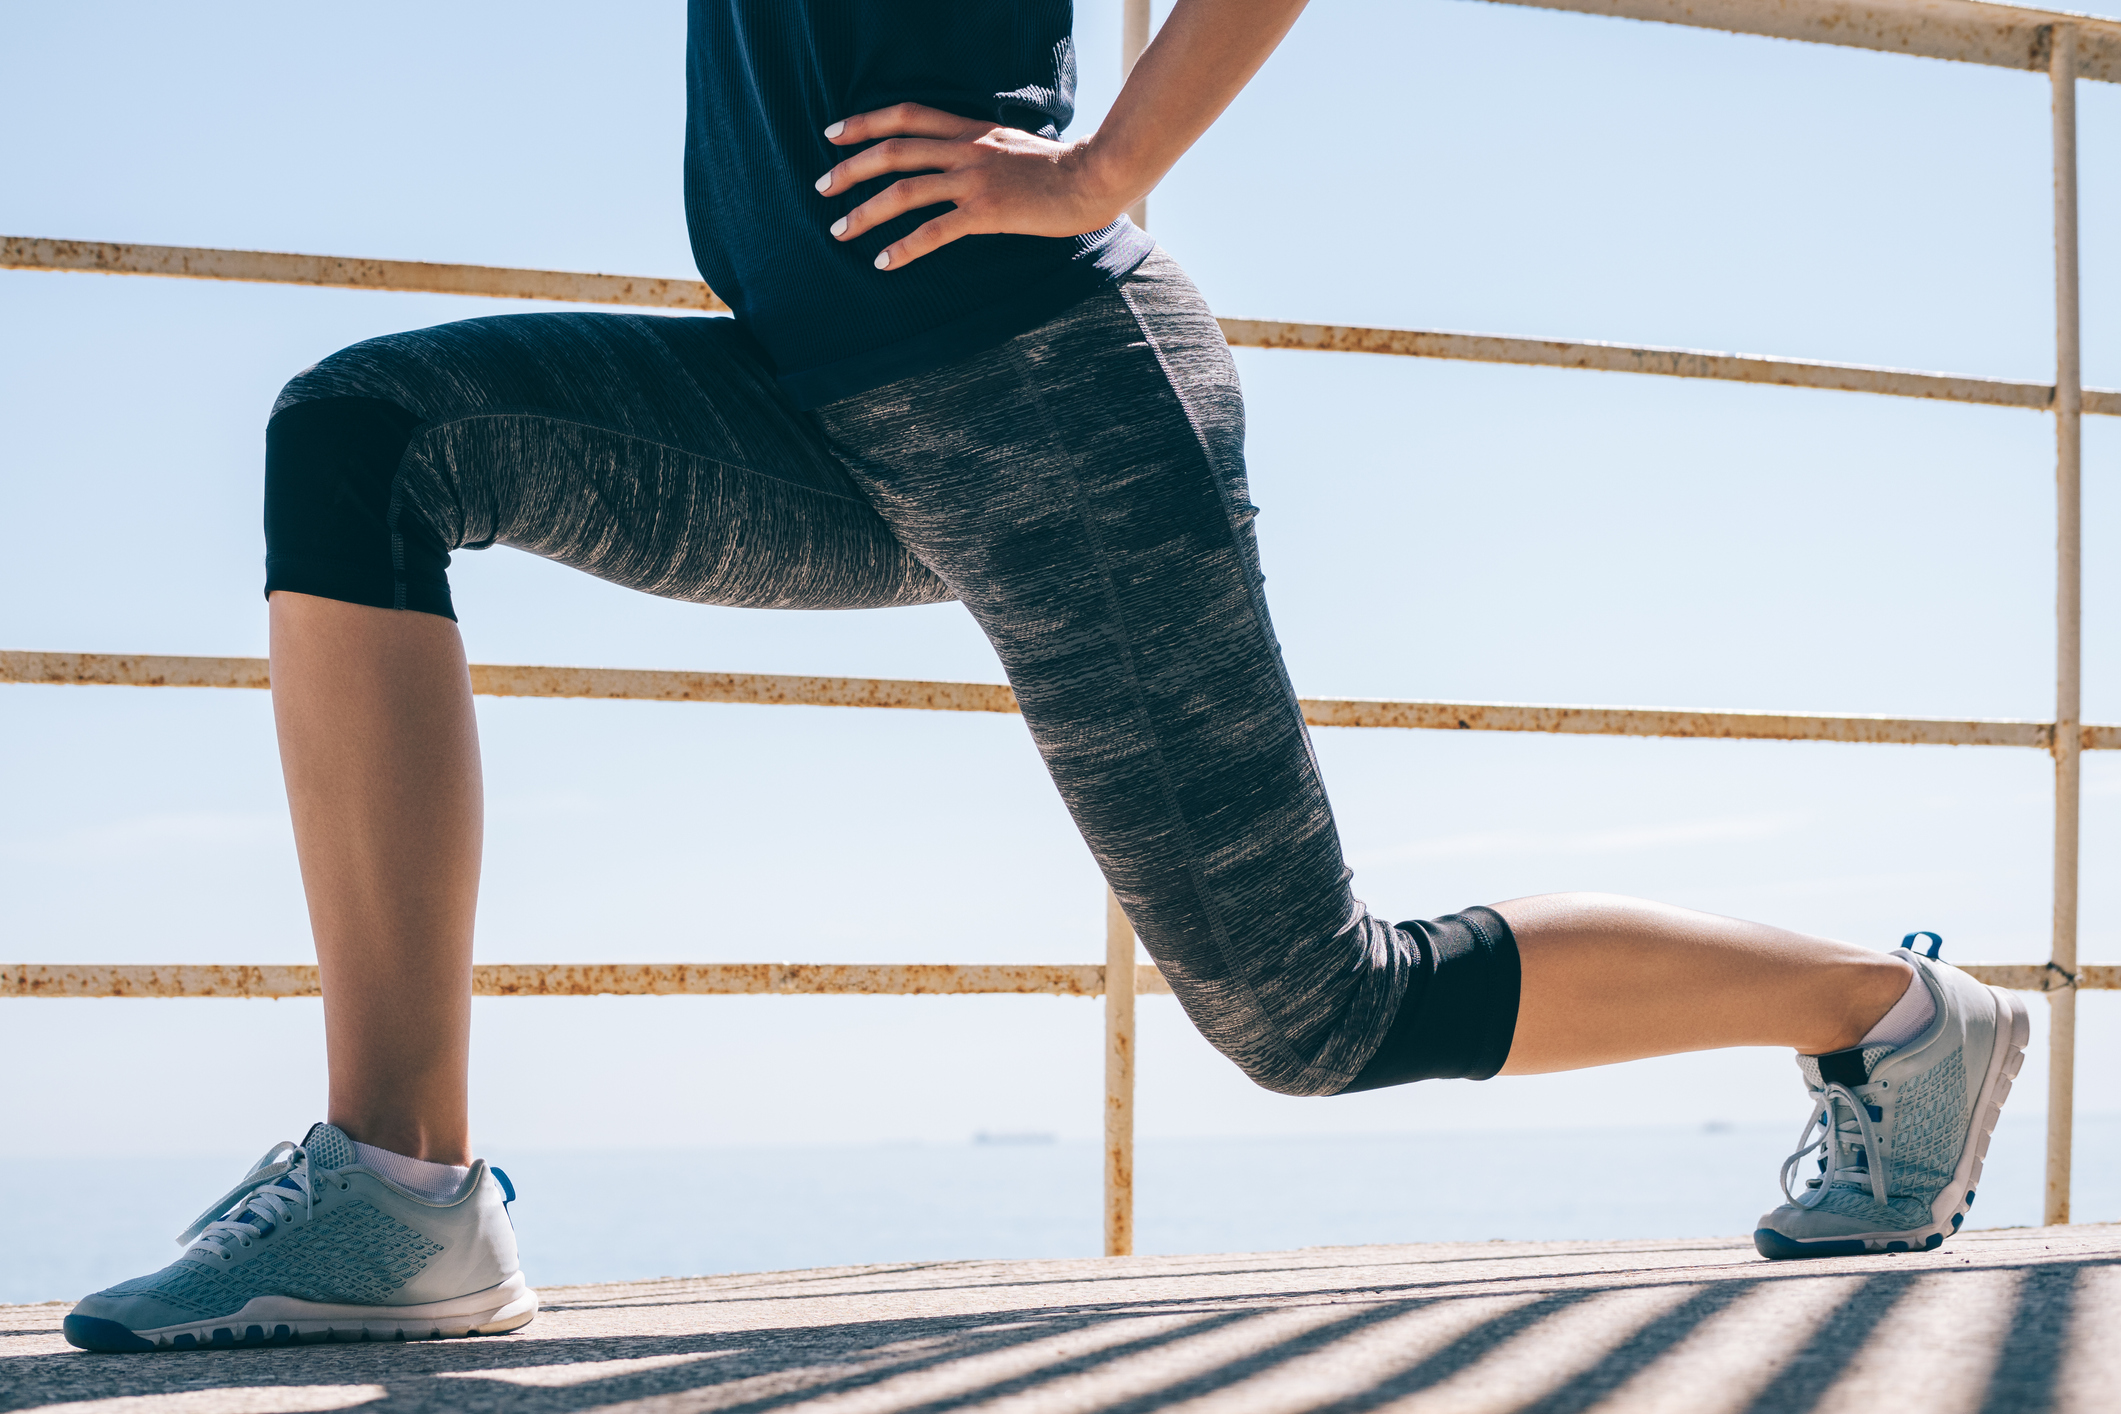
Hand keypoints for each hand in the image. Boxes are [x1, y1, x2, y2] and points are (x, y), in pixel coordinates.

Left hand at [816, 103, 1129, 270]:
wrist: (1095, 177)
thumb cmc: (1060, 169)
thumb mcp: (1012, 146)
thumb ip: (981, 149)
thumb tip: (959, 160)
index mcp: (970, 131)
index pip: (906, 116)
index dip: (864, 122)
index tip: (833, 134)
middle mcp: (965, 150)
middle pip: (892, 150)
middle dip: (849, 169)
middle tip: (821, 188)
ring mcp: (974, 180)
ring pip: (904, 190)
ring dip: (865, 211)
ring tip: (840, 231)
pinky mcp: (987, 212)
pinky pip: (934, 231)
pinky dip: (904, 248)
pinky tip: (884, 262)